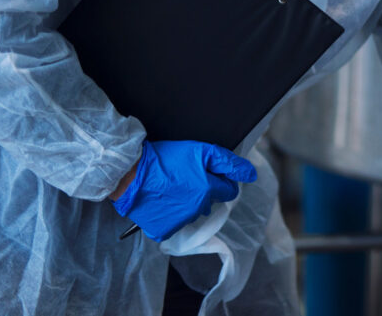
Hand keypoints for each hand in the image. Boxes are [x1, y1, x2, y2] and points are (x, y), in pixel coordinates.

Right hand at [112, 139, 256, 241]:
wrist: (130, 175)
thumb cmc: (166, 159)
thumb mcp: (200, 151)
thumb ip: (228, 162)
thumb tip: (251, 174)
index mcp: (208, 190)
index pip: (230, 190)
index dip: (222, 180)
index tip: (209, 174)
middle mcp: (198, 209)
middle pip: (212, 201)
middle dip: (206, 190)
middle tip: (188, 178)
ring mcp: (181, 221)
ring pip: (195, 212)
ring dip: (190, 202)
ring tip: (174, 187)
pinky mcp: (164, 230)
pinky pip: (176, 223)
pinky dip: (173, 214)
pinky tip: (164, 201)